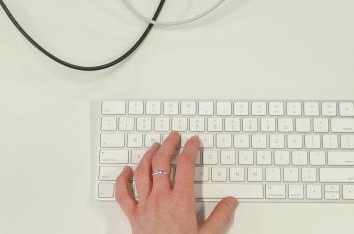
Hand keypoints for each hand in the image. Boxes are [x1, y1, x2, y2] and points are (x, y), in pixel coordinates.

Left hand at [115, 131, 238, 233]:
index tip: (193, 141)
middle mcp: (161, 198)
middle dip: (168, 145)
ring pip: (142, 172)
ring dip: (148, 156)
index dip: (190, 149)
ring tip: (154, 147)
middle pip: (161, 162)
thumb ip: (220, 216)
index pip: (185, 165)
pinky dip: (122, 180)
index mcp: (181, 200)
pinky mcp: (133, 216)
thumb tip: (231, 202)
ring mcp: (144, 205)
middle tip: (173, 136)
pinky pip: (123, 194)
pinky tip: (126, 171)